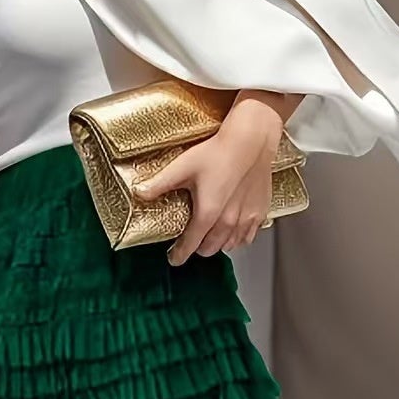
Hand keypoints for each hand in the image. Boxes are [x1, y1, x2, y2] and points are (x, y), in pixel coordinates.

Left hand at [132, 108, 281, 262]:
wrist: (251, 140)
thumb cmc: (218, 152)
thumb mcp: (182, 167)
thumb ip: (159, 184)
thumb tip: (139, 192)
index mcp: (207, 214)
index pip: (190, 245)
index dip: (179, 254)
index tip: (173, 258)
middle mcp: (228, 222)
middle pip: (210, 249)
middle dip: (198, 249)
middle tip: (191, 243)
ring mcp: (246, 219)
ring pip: (229, 245)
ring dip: (218, 244)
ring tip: (210, 237)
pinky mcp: (260, 212)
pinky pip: (248, 236)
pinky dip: (238, 238)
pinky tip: (233, 231)